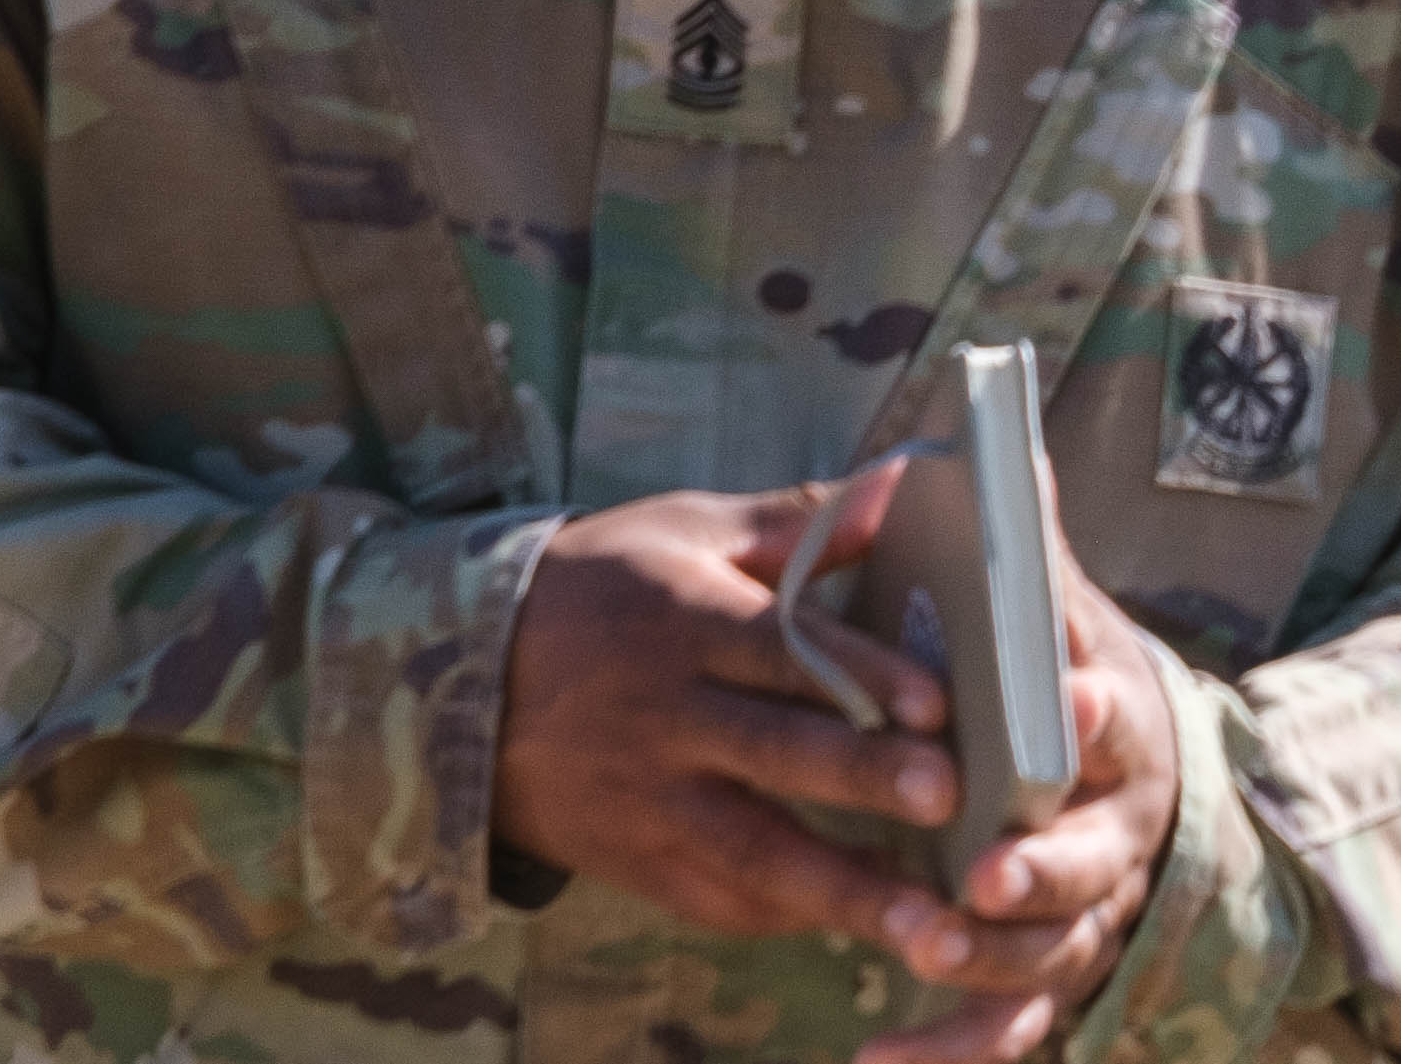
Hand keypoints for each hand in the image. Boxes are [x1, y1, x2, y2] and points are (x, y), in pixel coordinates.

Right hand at [492, 482, 957, 951]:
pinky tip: (859, 918)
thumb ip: (802, 520)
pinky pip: (712, 900)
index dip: (860, 680)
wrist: (455, 679)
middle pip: (773, 753)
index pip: (782, 653)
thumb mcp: (687, 532)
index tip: (934, 705)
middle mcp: (665, 718)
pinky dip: (784, 915)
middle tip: (945, 794)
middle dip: (860, 778)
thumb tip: (902, 482)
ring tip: (922, 911)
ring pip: (748, 851)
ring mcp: (645, 800)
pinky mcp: (630, 861)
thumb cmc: (600, 590)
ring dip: (839, 885)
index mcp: (685, 624)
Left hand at [858, 542, 1187, 1063]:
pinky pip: (1010, 1023)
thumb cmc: (1068, 689)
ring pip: (1054, 950)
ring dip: (992, 954)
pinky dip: (951, 1048)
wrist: (1127, 785)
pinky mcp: (1047, 970)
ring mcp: (1088, 910)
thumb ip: (1030, 558)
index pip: (1119, 719)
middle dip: (1040, 867)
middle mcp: (1119, 831)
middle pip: (1092, 858)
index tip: (1065, 701)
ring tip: (926, 948)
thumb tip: (1009, 456)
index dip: (1095, 716)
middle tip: (983, 872)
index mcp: (1122, 730)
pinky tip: (878, 1059)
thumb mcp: (1066, 618)